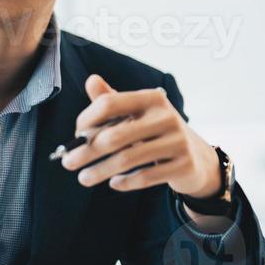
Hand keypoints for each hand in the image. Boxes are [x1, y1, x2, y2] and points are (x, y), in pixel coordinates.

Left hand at [57, 74, 221, 198]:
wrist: (197, 157)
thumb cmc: (156, 132)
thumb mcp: (137, 113)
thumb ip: (112, 100)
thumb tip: (91, 80)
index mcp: (151, 98)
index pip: (110, 104)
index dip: (87, 119)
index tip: (75, 134)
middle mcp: (166, 116)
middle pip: (114, 136)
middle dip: (86, 152)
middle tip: (68, 163)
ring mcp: (178, 141)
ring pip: (127, 159)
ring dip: (100, 171)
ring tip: (84, 178)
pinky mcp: (184, 165)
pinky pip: (146, 177)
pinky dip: (125, 182)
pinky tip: (113, 183)